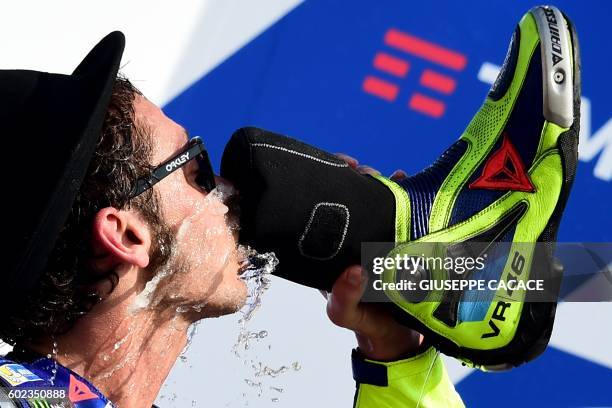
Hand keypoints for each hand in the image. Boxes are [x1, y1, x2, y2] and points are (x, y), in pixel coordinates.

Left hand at [324, 154, 421, 360]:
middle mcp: (352, 241)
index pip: (325, 211)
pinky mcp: (400, 242)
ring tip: (392, 175)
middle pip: (350, 201)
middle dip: (357, 180)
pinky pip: (401, 213)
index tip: (341, 171)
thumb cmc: (370, 326)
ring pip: (376, 203)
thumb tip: (353, 271)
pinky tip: (409, 180)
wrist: (402, 340)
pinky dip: (406, 195)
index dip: (328, 186)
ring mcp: (376, 240)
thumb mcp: (349, 316)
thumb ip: (345, 300)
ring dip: (382, 184)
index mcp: (333, 253)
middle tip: (366, 170)